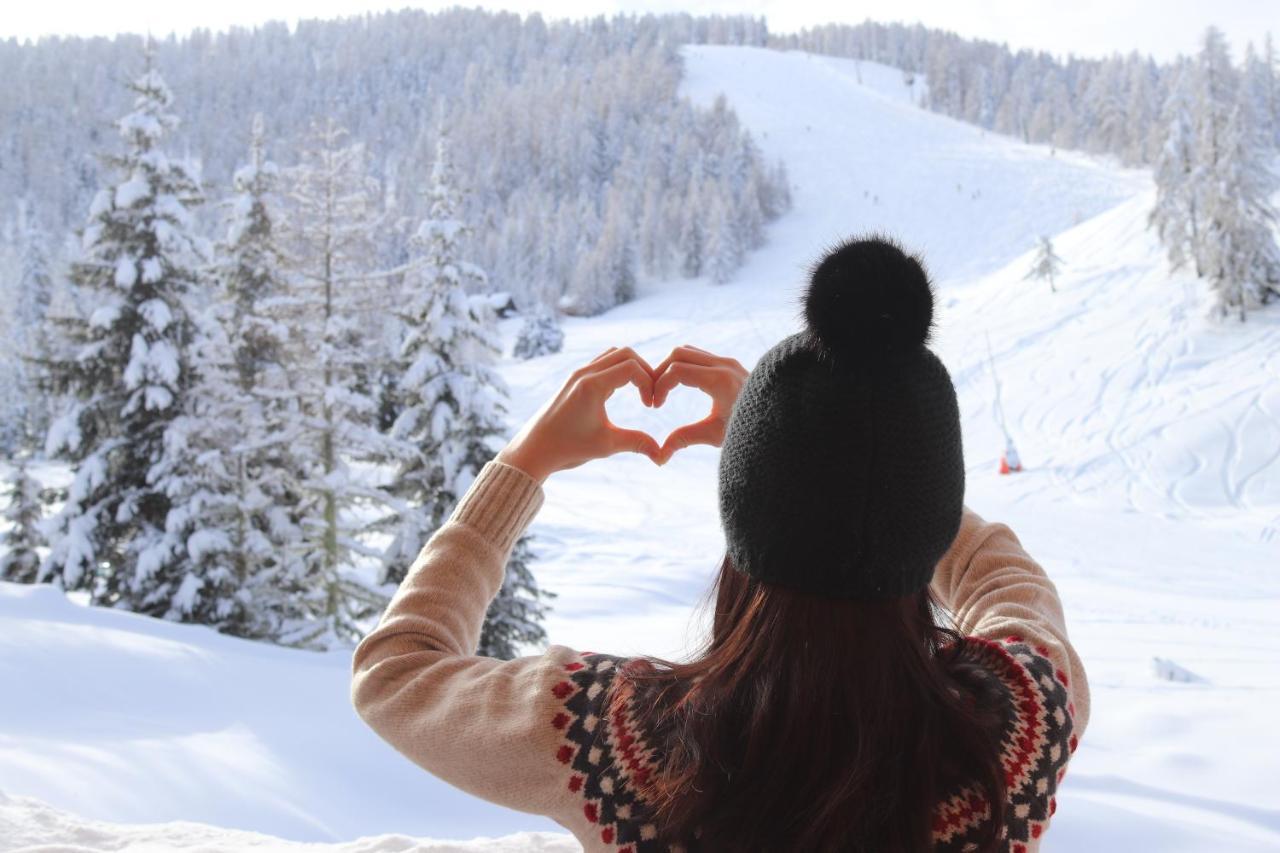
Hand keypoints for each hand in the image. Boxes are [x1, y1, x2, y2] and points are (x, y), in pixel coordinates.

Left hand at [496, 346, 662, 482]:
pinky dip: (617, 371)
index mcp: (592, 385)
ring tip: (639, 392)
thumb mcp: (606, 446)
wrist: (534, 449)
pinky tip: (620, 394)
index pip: (632, 367)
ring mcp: (577, 374)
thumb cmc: (567, 448)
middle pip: (625, 353)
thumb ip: (637, 443)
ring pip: (612, 355)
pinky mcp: (574, 380)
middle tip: (651, 394)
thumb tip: (663, 456)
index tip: (652, 406)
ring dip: (630, 368)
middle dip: (644, 371)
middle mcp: (584, 373)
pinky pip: (601, 364)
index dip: (649, 383)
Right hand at [649, 344, 748, 465]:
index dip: (659, 386)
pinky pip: (697, 355)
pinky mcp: (728, 363)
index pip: (677, 370)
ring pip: (687, 351)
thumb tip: (659, 456)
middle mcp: (724, 365)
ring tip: (662, 390)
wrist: (778, 419)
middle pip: (678, 354)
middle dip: (660, 372)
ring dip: (670, 367)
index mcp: (720, 380)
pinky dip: (683, 365)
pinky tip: (678, 386)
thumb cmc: (748, 430)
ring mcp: (727, 361)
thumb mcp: (715, 436)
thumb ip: (686, 439)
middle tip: (653, 395)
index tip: (655, 406)